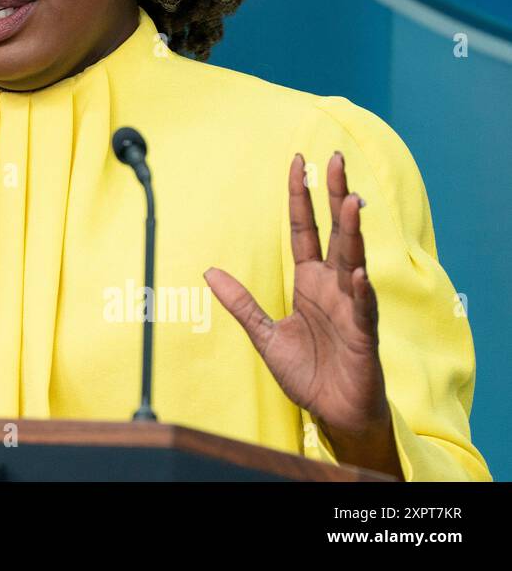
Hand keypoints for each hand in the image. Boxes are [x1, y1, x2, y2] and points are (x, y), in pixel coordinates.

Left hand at [205, 152, 400, 475]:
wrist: (333, 413)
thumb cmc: (307, 373)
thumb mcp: (264, 334)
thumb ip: (241, 303)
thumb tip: (209, 271)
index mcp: (310, 282)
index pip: (305, 230)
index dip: (302, 197)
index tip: (300, 162)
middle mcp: (334, 287)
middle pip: (336, 232)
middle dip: (336, 196)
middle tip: (337, 159)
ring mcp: (351, 308)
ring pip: (354, 261)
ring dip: (353, 232)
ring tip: (351, 201)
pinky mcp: (363, 336)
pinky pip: (363, 309)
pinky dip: (360, 291)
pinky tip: (356, 272)